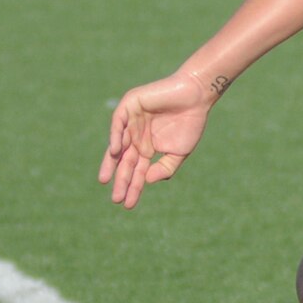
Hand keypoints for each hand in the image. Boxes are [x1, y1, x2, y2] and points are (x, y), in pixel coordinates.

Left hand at [98, 70, 216, 209]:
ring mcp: (131, 122)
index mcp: (147, 148)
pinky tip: (114, 152)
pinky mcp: (130, 106)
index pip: (136, 171)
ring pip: (118, 145)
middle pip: (124, 161)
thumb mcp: (179, 152)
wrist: (195, 97)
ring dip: (111, 162)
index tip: (128, 205)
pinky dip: (115, 137)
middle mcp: (136, 137)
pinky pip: (118, 123)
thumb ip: (165, 168)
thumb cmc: (190, 123)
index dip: (133, 187)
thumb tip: (148, 181)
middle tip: (115, 199)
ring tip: (107, 180)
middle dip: (120, 179)